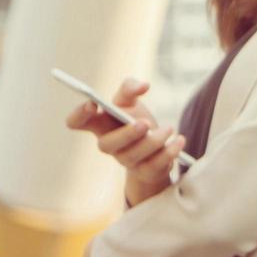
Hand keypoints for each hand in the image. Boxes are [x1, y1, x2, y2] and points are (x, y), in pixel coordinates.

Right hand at [65, 77, 184, 204]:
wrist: (155, 147)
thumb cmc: (135, 119)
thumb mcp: (131, 101)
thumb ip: (131, 87)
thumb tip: (143, 85)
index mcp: (100, 124)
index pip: (77, 122)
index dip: (79, 114)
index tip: (92, 103)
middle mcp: (109, 144)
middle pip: (106, 145)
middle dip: (126, 134)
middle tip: (145, 123)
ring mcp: (126, 160)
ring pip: (134, 155)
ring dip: (153, 141)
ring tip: (169, 128)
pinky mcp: (145, 171)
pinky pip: (155, 165)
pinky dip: (170, 152)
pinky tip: (179, 140)